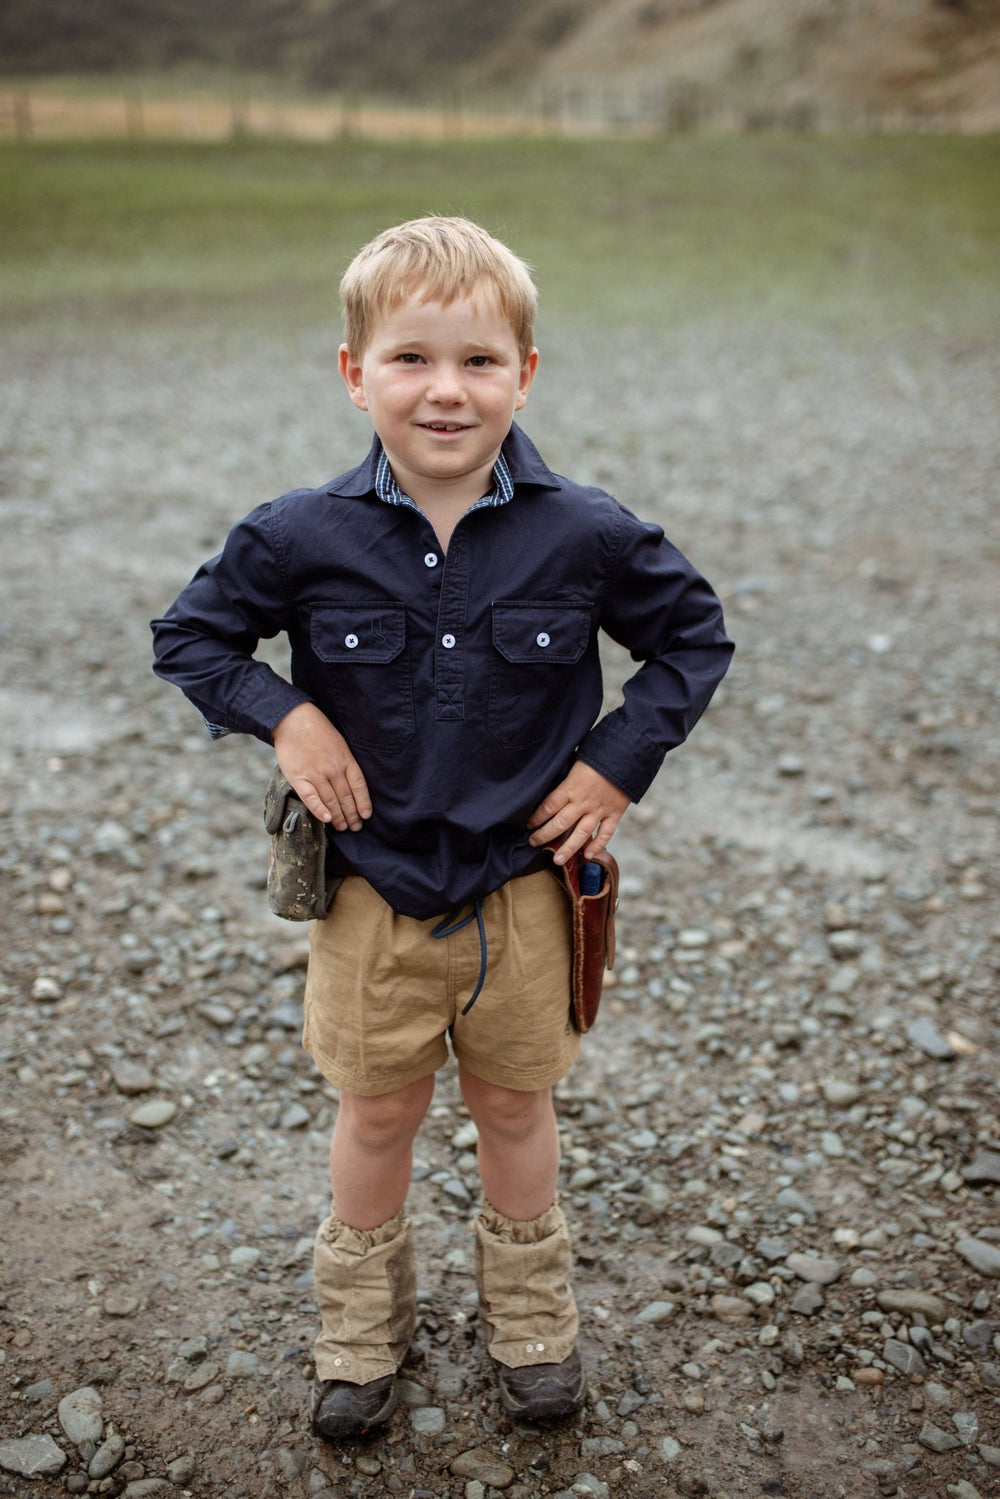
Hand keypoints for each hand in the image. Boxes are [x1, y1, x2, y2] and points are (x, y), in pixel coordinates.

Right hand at [272, 702, 371, 831]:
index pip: (359, 786)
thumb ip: (344, 762)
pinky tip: (326, 819)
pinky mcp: (299, 778)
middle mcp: (334, 769)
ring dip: (338, 817)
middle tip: (354, 827)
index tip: (366, 815)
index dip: (363, 802)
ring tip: (342, 827)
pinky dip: (319, 810)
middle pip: (346, 797)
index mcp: (346, 760)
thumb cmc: (317, 730)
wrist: (293, 720)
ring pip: (331, 801)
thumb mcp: (339, 743)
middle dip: (352, 815)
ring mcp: (316, 774)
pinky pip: (311, 798)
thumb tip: (348, 781)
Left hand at [526, 761, 628, 865]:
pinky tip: (588, 855)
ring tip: (557, 860)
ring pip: (581, 834)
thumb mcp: (576, 762)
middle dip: (544, 835)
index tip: (528, 825)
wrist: (627, 754)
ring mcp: (599, 809)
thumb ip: (566, 777)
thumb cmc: (599, 754)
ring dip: (568, 849)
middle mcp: (583, 801)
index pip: (548, 806)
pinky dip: (598, 845)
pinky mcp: (615, 813)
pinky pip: (605, 833)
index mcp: (570, 787)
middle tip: (533, 843)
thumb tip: (551, 784)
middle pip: (560, 823)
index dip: (535, 817)